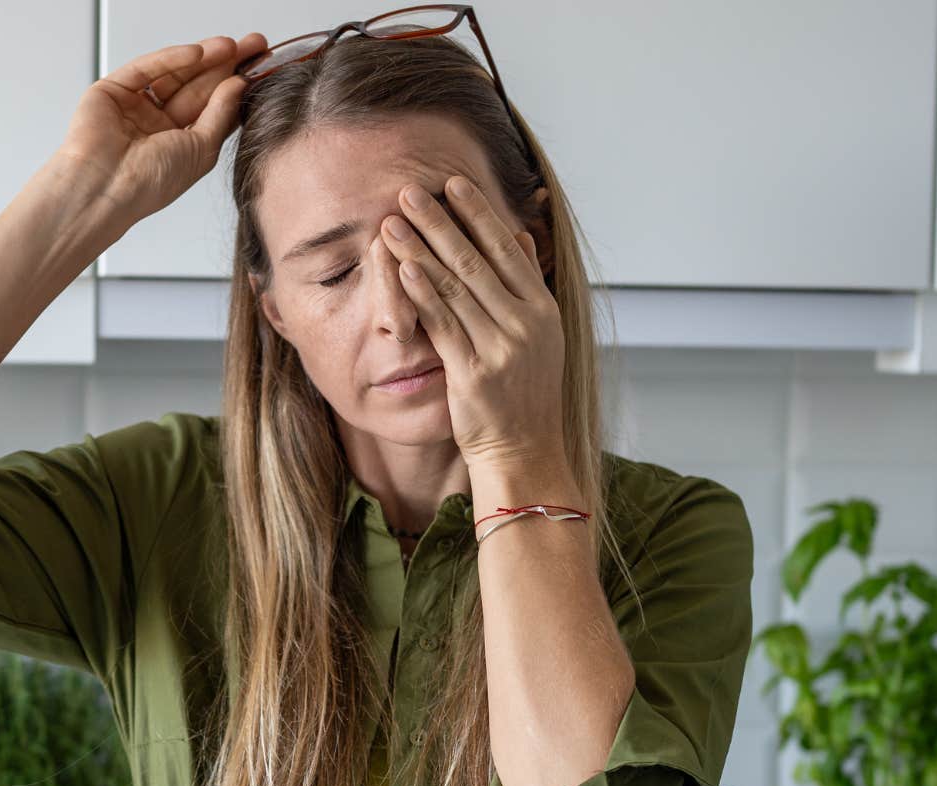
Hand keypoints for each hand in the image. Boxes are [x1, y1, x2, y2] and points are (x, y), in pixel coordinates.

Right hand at [57, 33, 268, 227]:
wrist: (106, 188)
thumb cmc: (150, 183)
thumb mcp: (201, 149)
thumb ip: (221, 113)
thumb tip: (240, 83)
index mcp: (180, 143)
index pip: (213, 107)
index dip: (236, 86)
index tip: (261, 67)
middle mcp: (157, 124)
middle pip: (198, 87)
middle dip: (225, 66)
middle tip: (254, 46)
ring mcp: (135, 106)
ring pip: (174, 74)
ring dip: (203, 58)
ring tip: (231, 46)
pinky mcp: (113, 91)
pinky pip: (146, 68)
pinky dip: (172, 58)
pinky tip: (198, 52)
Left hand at [376, 174, 565, 470]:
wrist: (524, 451)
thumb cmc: (525, 393)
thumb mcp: (539, 335)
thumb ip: (527, 283)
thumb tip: (520, 235)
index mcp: (542, 309)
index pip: (506, 249)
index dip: (478, 213)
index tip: (453, 182)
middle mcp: (526, 324)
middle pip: (476, 261)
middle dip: (440, 222)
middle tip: (410, 190)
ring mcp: (502, 348)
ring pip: (456, 288)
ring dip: (421, 250)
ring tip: (394, 222)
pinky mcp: (474, 373)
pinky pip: (444, 325)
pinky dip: (423, 294)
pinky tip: (404, 269)